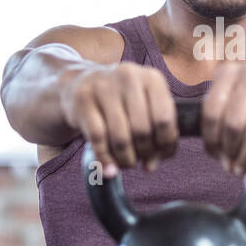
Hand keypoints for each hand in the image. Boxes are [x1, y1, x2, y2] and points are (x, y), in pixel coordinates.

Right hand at [60, 62, 179, 177]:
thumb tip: (150, 165)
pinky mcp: (83, 100)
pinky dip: (105, 159)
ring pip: (120, 137)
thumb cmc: (121, 101)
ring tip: (126, 162)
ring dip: (126, 159)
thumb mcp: (144, 107)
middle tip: (139, 159)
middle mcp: (129, 77)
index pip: (165, 119)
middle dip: (143, 152)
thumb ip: (155, 134)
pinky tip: (110, 167)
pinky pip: (98, 139)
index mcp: (152, 78)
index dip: (165, 144)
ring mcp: (103, 87)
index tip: (159, 155)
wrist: (81, 84)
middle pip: (142, 130)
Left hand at [201, 62, 245, 188]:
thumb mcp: (240, 99)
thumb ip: (223, 121)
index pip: (211, 111)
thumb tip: (219, 156)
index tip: (216, 153)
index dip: (210, 139)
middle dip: (229, 152)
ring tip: (243, 168)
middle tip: (231, 165)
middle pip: (233, 125)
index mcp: (229, 72)